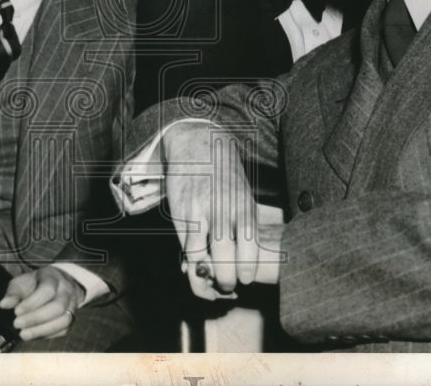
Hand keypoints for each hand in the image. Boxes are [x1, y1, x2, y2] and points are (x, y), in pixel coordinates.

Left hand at [0, 266, 84, 340]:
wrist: (56, 283)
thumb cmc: (35, 284)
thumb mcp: (22, 282)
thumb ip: (13, 292)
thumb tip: (4, 304)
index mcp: (53, 277)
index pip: (47, 290)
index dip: (32, 303)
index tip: (16, 312)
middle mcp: (66, 290)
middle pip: (58, 307)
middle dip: (36, 319)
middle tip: (17, 325)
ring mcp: (72, 305)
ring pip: (64, 320)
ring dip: (42, 330)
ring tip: (24, 334)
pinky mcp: (72, 318)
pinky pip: (63, 330)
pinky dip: (48, 335)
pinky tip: (34, 335)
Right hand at [162, 122, 257, 299]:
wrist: (196, 145)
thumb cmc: (223, 174)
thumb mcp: (242, 193)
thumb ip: (242, 223)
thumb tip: (243, 258)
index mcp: (243, 205)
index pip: (249, 244)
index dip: (247, 267)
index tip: (246, 279)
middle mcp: (222, 210)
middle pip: (226, 257)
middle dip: (227, 280)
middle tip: (229, 286)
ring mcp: (199, 212)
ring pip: (201, 257)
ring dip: (206, 277)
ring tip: (211, 282)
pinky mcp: (181, 214)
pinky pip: (185, 246)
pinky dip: (190, 261)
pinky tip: (195, 265)